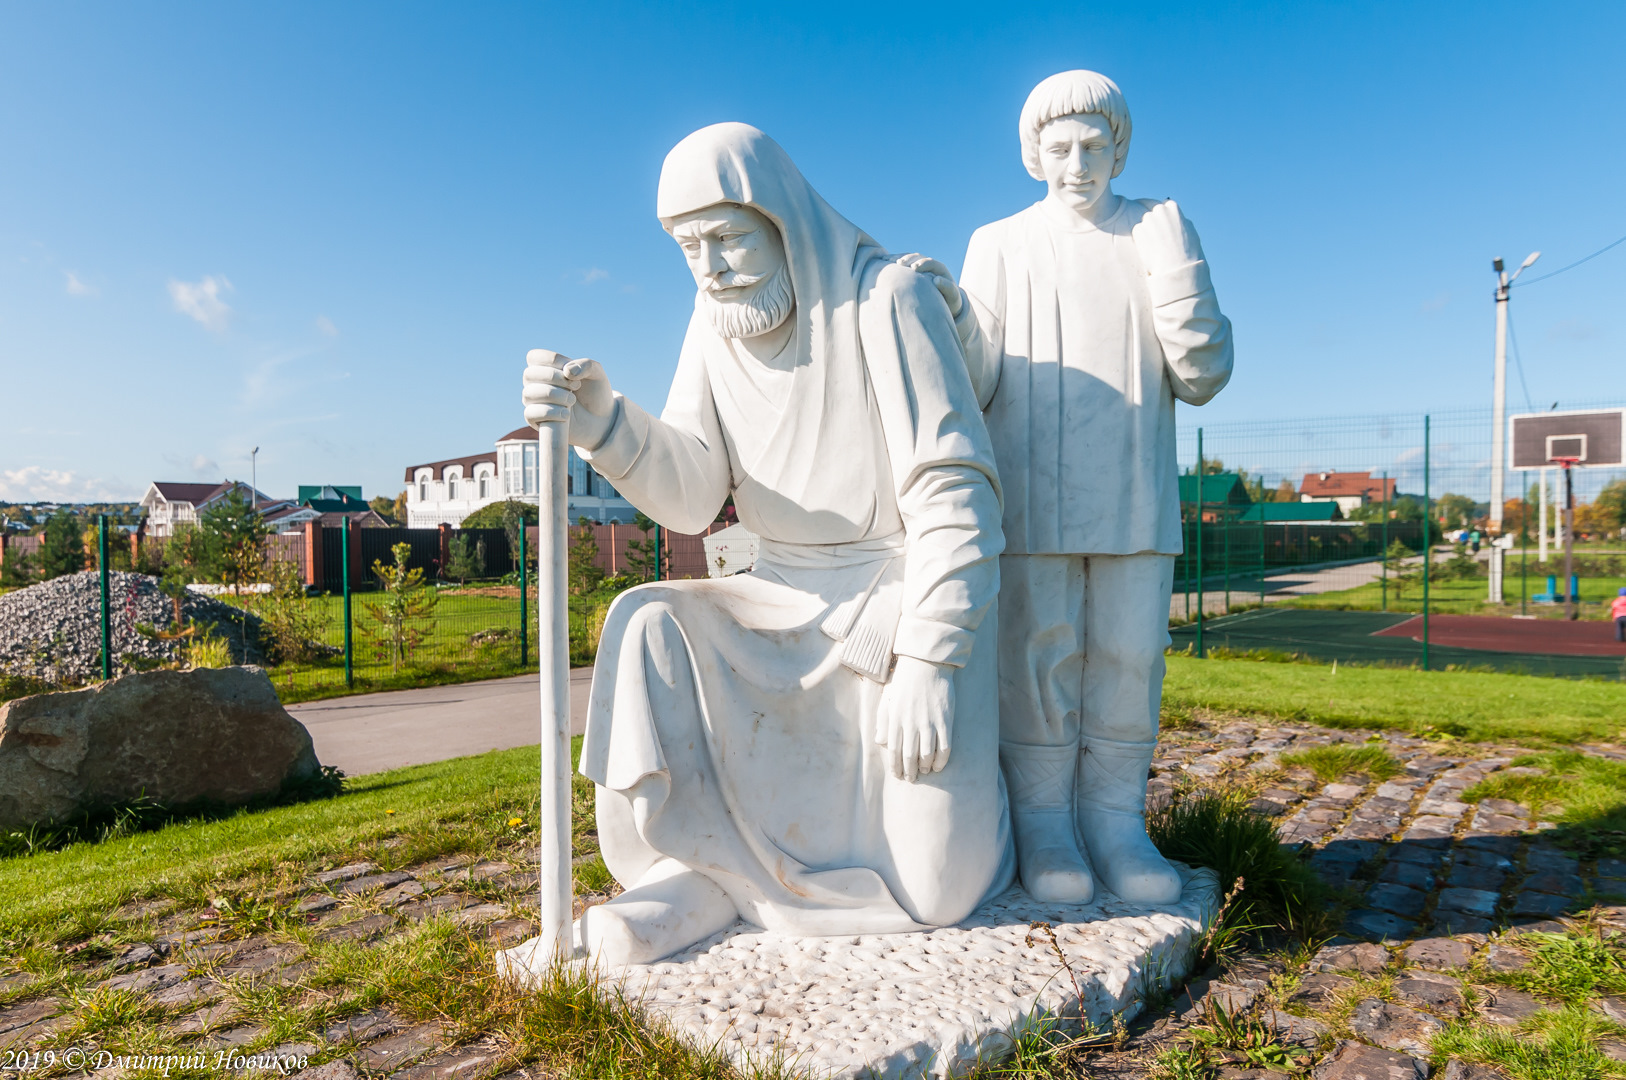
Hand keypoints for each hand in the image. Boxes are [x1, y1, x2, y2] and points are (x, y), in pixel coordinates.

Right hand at [523, 349, 616, 448]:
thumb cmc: (594, 393)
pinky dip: (550, 412)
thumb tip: (567, 372)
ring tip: (572, 401)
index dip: (551, 360)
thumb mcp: (596, 374)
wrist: (600, 420)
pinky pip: (530, 413)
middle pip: (529, 374)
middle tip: (576, 386)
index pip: (534, 357)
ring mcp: (534, 402)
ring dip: (554, 395)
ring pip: (529, 394)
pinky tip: (566, 414)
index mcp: (546, 368)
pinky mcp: (536, 421)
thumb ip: (585, 366)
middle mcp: (535, 384)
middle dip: (554, 377)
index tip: (570, 370)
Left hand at [875, 655, 953, 781]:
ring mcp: (929, 722)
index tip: (898, 775)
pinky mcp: (945, 720)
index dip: (896, 766)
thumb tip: (880, 742)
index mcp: (895, 719)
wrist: (926, 665)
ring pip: (927, 754)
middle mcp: (911, 723)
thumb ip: (883, 721)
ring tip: (925, 772)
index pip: (894, 750)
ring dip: (925, 767)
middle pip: (909, 756)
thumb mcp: (888, 699)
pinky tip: (939, 766)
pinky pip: (944, 747)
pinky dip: (942, 760)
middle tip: (911, 779)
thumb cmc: (904, 682)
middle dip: (910, 771)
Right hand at [893, 252, 963, 318]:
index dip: (923, 264)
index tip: (914, 268)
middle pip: (919, 257)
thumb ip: (947, 288)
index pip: (931, 263)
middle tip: (900, 264)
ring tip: (888, 260)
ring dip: (899, 258)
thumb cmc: (949, 301)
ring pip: (909, 257)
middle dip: (909, 259)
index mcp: (940, 270)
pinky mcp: (912, 269)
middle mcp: (930, 265)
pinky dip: (894, 260)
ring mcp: (920, 266)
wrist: (944, 302)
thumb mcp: (952, 296)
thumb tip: (937, 280)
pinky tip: (883, 260)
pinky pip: (903, 262)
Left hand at [1131, 199, 1203, 278]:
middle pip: (1154, 215)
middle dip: (1155, 225)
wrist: (1175, 266)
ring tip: (1157, 246)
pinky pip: (1137, 232)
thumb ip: (1183, 222)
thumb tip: (1181, 218)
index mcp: (1173, 207)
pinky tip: (1150, 249)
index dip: (1166, 219)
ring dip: (1148, 232)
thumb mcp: (1191, 232)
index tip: (1167, 229)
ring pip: (1145, 224)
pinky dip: (1141, 240)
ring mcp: (1148, 219)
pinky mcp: (1137, 230)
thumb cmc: (1187, 251)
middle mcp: (1160, 210)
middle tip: (1160, 240)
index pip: (1166, 207)